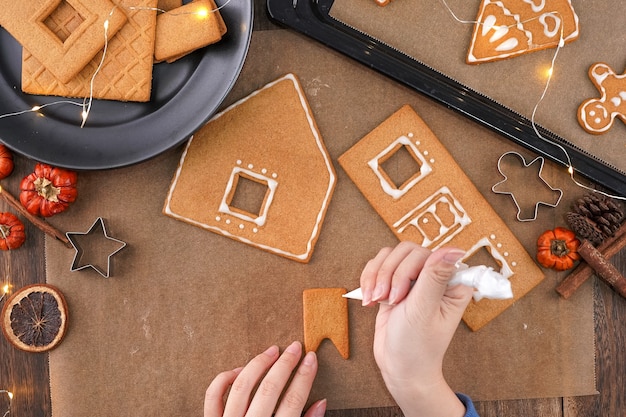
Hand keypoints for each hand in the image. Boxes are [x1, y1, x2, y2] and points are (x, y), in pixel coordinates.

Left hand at [204, 341, 325, 416]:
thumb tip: (321, 402)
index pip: (293, 401)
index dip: (305, 377)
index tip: (312, 358)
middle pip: (270, 389)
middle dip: (285, 364)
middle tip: (296, 347)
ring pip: (242, 386)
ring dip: (259, 363)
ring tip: (273, 350)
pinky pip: (214, 395)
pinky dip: (226, 378)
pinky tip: (241, 370)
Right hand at [360, 242, 473, 416]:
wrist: (399, 368)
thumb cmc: (417, 346)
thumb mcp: (424, 311)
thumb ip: (434, 277)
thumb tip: (454, 249)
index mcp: (451, 283)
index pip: (427, 254)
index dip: (408, 270)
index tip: (401, 296)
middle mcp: (434, 278)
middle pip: (405, 252)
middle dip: (390, 275)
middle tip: (388, 300)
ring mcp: (413, 280)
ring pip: (389, 256)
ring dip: (377, 277)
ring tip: (376, 299)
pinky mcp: (394, 284)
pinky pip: (378, 266)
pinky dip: (369, 279)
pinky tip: (370, 299)